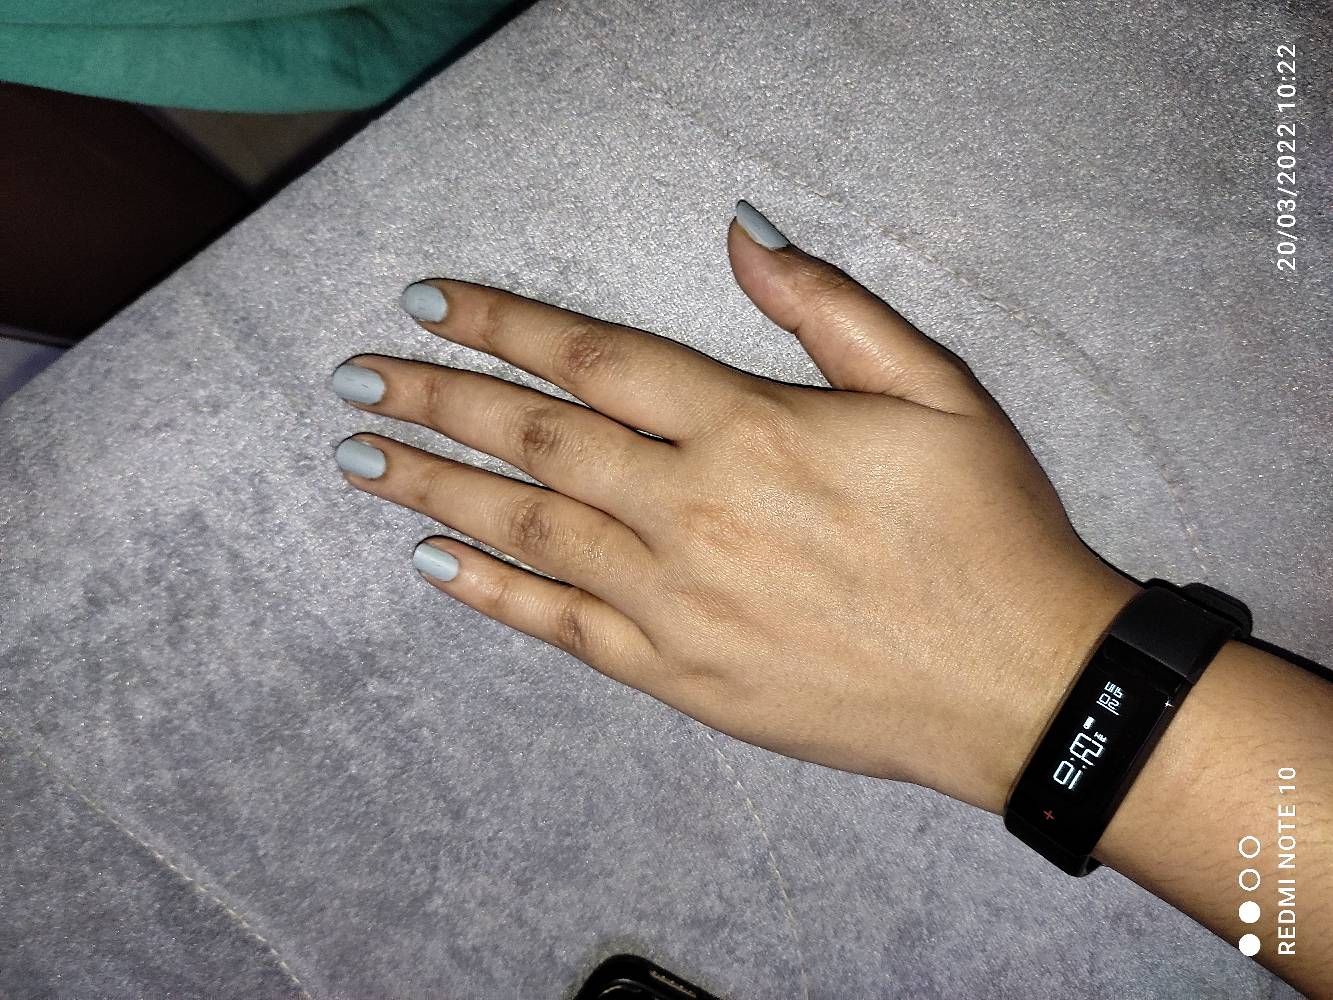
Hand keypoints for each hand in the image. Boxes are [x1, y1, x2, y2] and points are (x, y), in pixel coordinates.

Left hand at [331, 201, 1140, 812]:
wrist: (1020, 686)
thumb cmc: (986, 531)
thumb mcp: (936, 389)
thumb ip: (827, 306)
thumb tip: (739, 233)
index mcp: (750, 430)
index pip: (592, 358)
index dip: (502, 323)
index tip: (430, 304)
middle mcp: (694, 512)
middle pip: (535, 440)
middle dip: (435, 401)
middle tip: (358, 378)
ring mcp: (678, 603)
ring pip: (528, 528)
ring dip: (435, 486)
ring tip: (361, 456)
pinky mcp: (681, 677)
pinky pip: (561, 626)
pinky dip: (491, 590)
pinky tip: (432, 561)